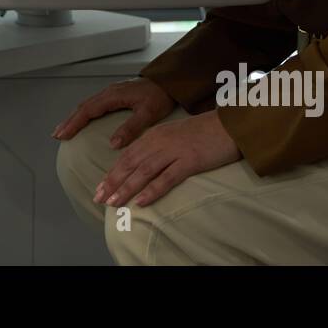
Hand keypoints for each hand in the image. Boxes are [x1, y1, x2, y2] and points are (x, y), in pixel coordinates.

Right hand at [52, 77, 178, 146]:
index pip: (88, 110)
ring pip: (87, 104)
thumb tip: (113, 143)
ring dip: (75, 117)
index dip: (74, 123)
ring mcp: (111, 92)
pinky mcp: (115, 95)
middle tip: (57, 135)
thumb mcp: (148, 113)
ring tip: (65, 129)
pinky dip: (84, 112)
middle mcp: (109, 92)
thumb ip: (131, 127)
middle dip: (69, 121)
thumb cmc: (160, 96)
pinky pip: (94, 103)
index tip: (63, 134)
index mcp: (113, 96)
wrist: (170, 82)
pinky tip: (82, 119)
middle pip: (83, 107)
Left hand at [92, 110, 241, 208]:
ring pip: (143, 171)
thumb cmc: (203, 133)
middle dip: (112, 182)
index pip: (127, 155)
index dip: (112, 172)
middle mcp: (160, 141)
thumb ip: (158, 148)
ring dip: (126, 188)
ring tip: (113, 203)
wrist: (229, 125)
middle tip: (98, 198)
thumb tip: (142, 168)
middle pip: (130, 163)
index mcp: (154, 135)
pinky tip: (141, 202)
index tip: (99, 187)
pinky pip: (167, 178)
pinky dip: (152, 190)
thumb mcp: (174, 136)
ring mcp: (174, 151)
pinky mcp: (190, 161)